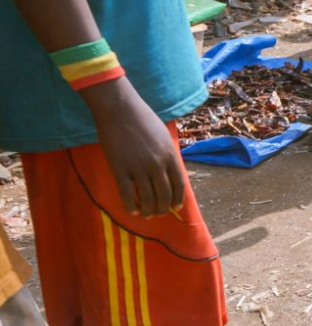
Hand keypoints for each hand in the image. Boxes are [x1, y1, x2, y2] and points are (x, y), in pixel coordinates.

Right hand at [85, 79, 185, 216]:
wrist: (121, 110)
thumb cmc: (143, 120)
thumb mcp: (164, 137)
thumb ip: (168, 155)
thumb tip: (171, 172)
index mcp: (170, 157)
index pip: (179, 185)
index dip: (177, 199)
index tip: (175, 207)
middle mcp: (157, 165)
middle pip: (164, 195)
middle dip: (163, 208)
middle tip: (159, 213)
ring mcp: (138, 168)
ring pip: (147, 199)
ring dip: (148, 211)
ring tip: (146, 215)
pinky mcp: (120, 169)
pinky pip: (127, 194)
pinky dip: (131, 206)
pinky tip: (132, 211)